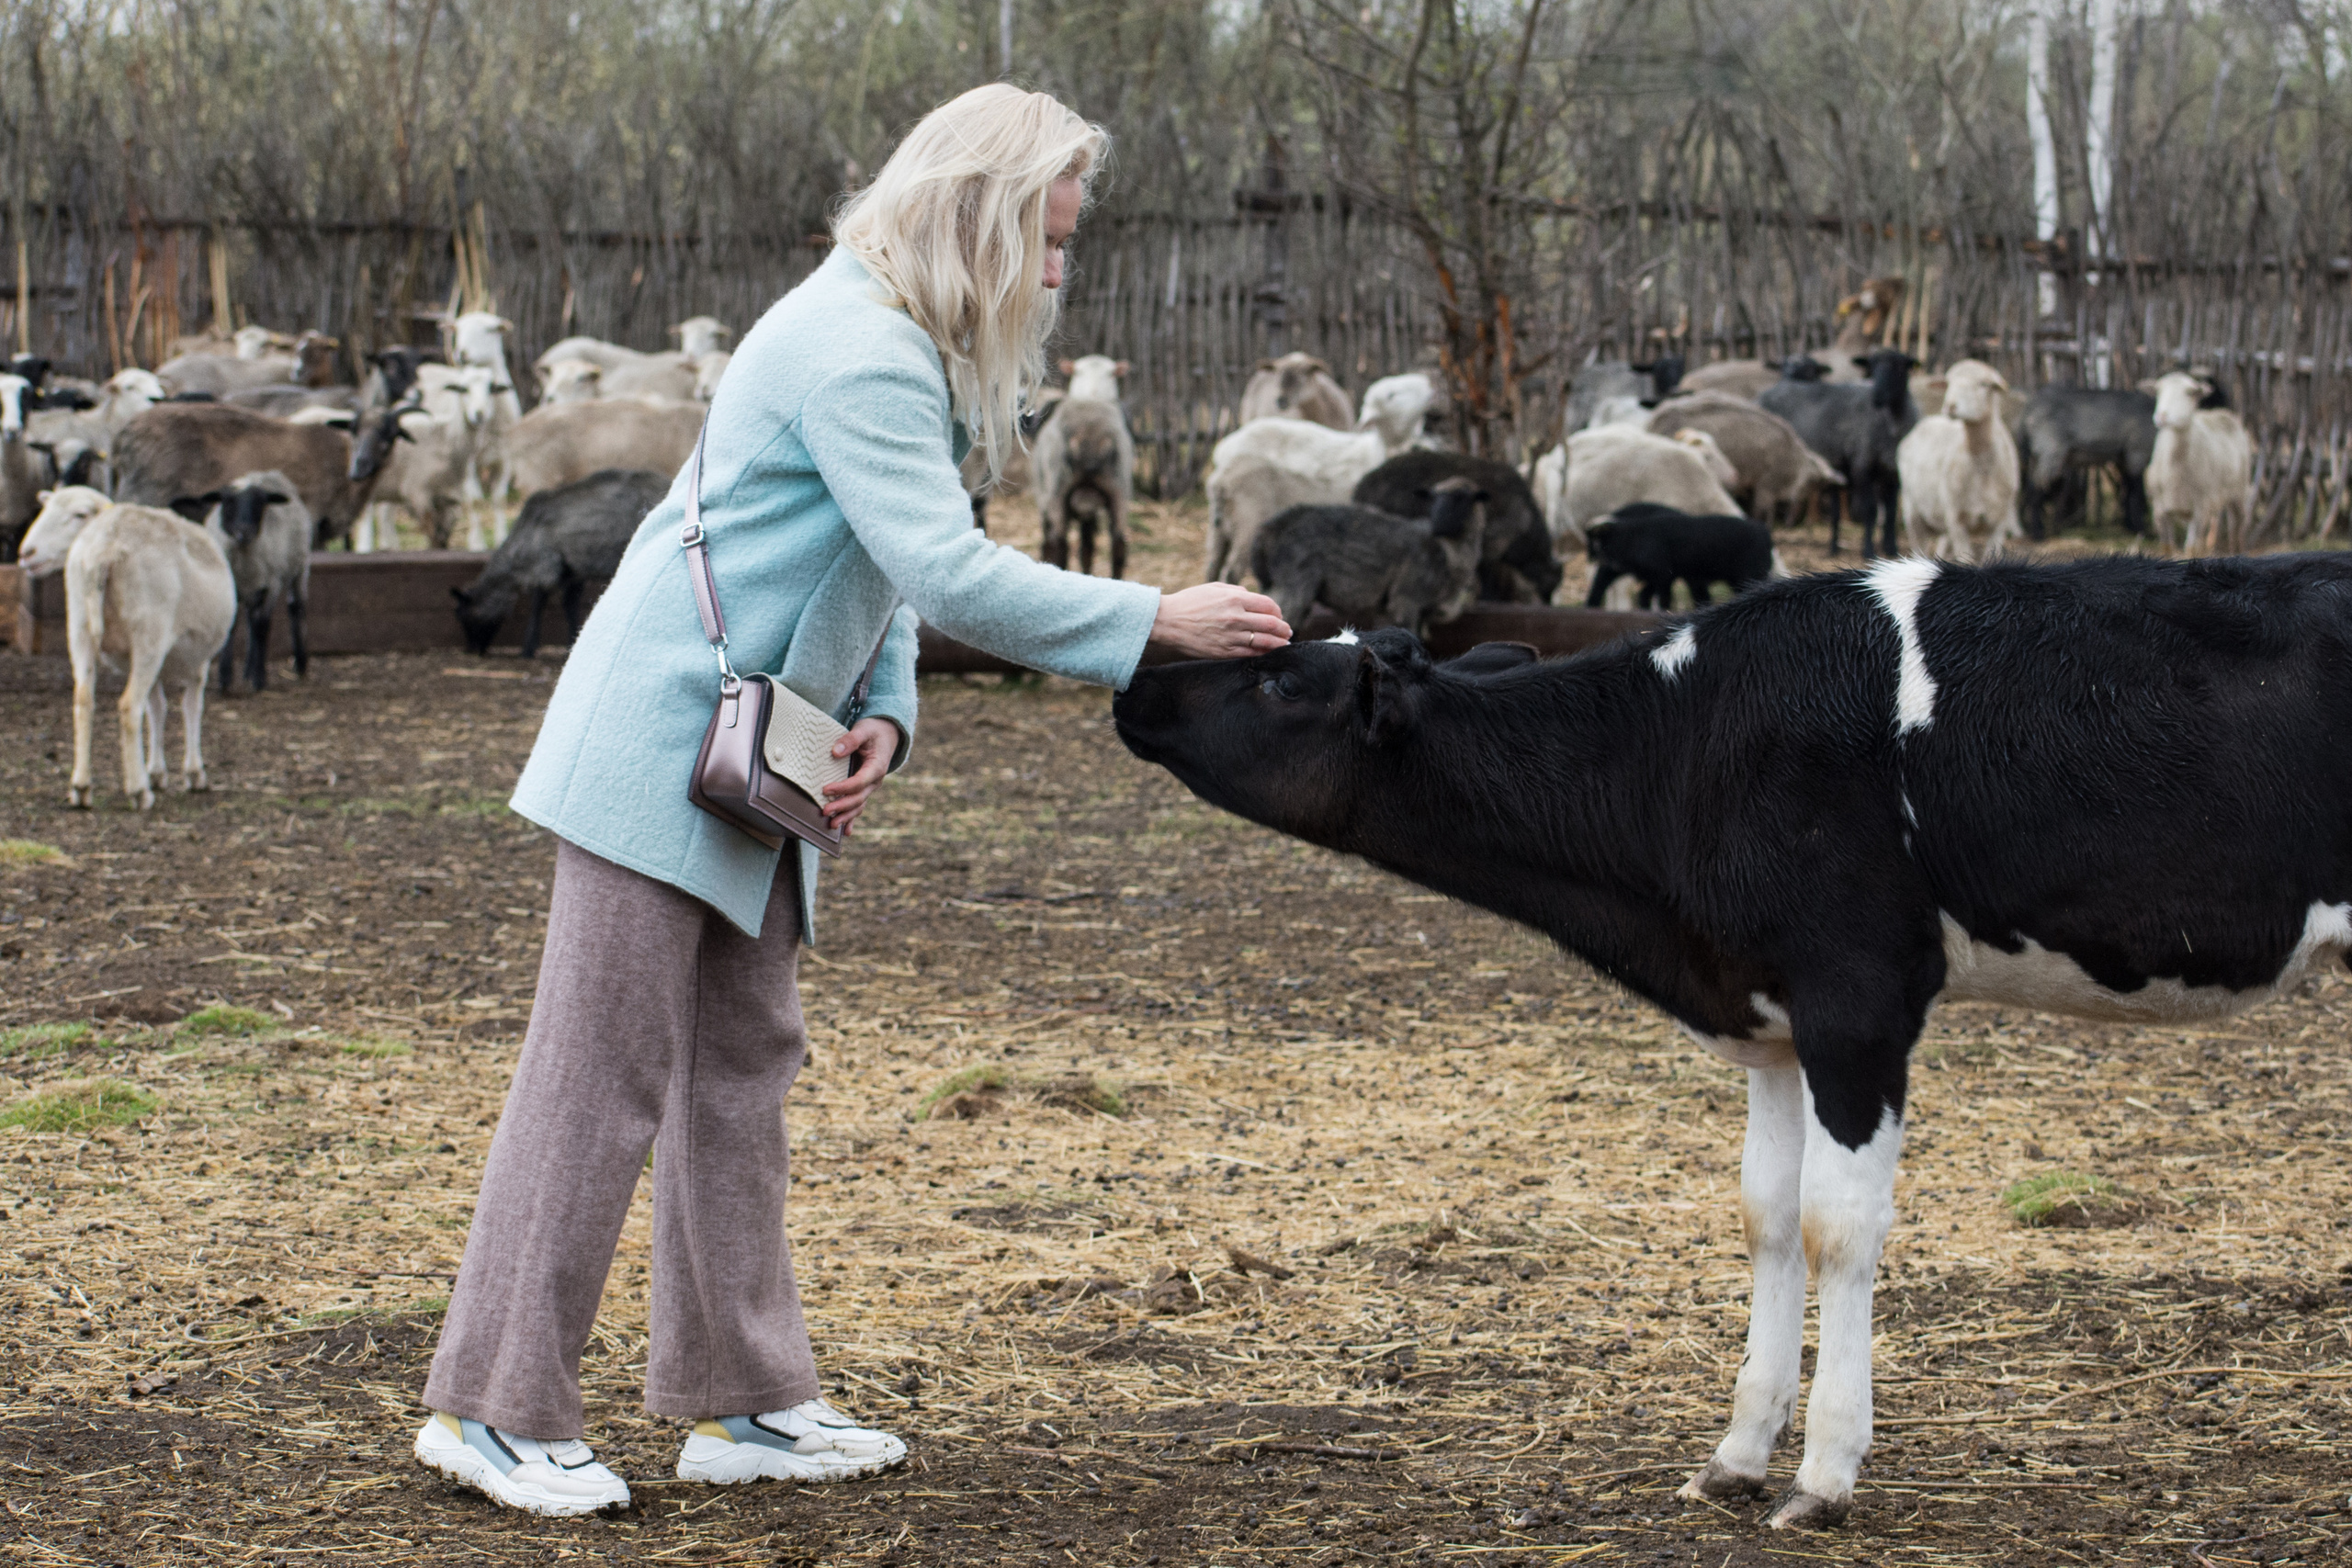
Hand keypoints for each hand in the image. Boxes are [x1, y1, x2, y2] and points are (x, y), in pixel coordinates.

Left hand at [819, 717, 899, 834]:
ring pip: (859, 806)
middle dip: (841, 807)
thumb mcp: (864, 730)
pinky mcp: (865, 789)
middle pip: (858, 798)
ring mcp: (870, 787)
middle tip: (824, 811)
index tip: (825, 789)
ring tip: (831, 825)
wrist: (887, 734)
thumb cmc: (873, 731)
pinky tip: (845, 832)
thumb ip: (850, 740)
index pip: (858, 782)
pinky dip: (852, 820)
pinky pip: (859, 806)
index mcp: (876, 767)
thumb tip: (835, 752)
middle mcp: (875, 781)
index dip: (842, 788)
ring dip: (846, 816)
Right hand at [1149, 584, 1291, 659]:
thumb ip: (1236, 590)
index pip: (1268, 605)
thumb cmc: (1189, 603)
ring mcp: (1231, 636)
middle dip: (1283, 628)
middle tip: (1287, 631)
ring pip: (1265, 641)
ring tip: (1284, 643)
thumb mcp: (1213, 588)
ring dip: (1279, 643)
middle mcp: (1236, 617)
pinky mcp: (1225, 651)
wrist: (1167, 622)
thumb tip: (1251, 595)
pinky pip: (1251, 653)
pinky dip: (1264, 653)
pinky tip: (1269, 653)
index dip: (1277, 611)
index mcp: (1235, 598)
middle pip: (1271, 623)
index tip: (1279, 616)